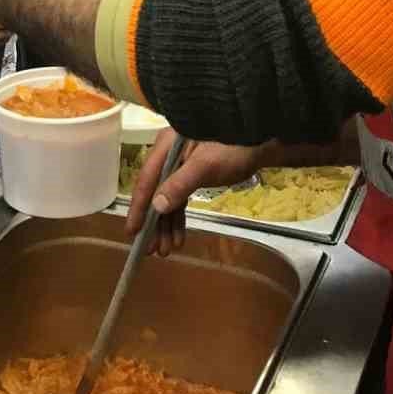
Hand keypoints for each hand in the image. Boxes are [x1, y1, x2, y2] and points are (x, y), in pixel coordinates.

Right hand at [125, 130, 265, 255]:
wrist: (260, 143)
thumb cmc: (232, 147)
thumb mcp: (205, 166)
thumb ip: (180, 184)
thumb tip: (157, 206)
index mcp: (166, 145)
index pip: (147, 178)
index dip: (139, 206)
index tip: (132, 231)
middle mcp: (168, 155)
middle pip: (155, 191)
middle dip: (153, 222)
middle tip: (151, 249)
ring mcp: (180, 165)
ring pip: (167, 199)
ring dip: (166, 224)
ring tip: (165, 250)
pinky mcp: (192, 174)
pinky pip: (180, 199)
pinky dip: (178, 218)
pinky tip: (177, 237)